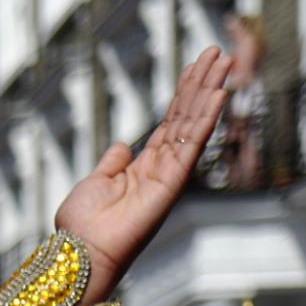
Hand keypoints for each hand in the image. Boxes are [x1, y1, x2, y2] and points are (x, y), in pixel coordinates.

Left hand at [53, 48, 234, 278]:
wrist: (82, 253)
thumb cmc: (82, 226)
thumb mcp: (93, 183)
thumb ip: (111, 163)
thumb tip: (121, 145)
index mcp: (143, 167)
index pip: (170, 122)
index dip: (183, 93)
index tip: (196, 66)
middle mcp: (161, 168)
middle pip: (186, 116)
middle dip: (201, 83)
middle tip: (216, 52)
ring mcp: (169, 174)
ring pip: (194, 125)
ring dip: (209, 92)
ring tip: (223, 62)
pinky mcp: (172, 183)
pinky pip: (192, 144)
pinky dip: (205, 118)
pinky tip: (218, 93)